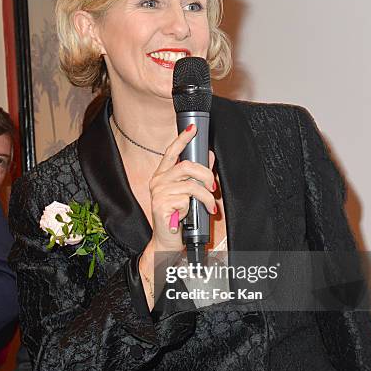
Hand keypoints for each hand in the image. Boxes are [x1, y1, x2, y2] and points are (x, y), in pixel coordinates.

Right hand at [148, 123, 215, 252]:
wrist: (167, 241)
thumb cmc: (177, 217)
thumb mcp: (189, 194)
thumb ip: (197, 175)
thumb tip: (208, 156)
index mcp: (162, 176)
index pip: (172, 152)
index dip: (183, 139)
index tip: (193, 129)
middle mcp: (158, 181)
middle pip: (187, 166)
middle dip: (206, 175)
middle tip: (213, 188)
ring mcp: (158, 193)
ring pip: (191, 185)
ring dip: (206, 197)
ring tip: (210, 207)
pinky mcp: (161, 205)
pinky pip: (186, 200)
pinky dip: (193, 208)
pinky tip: (187, 215)